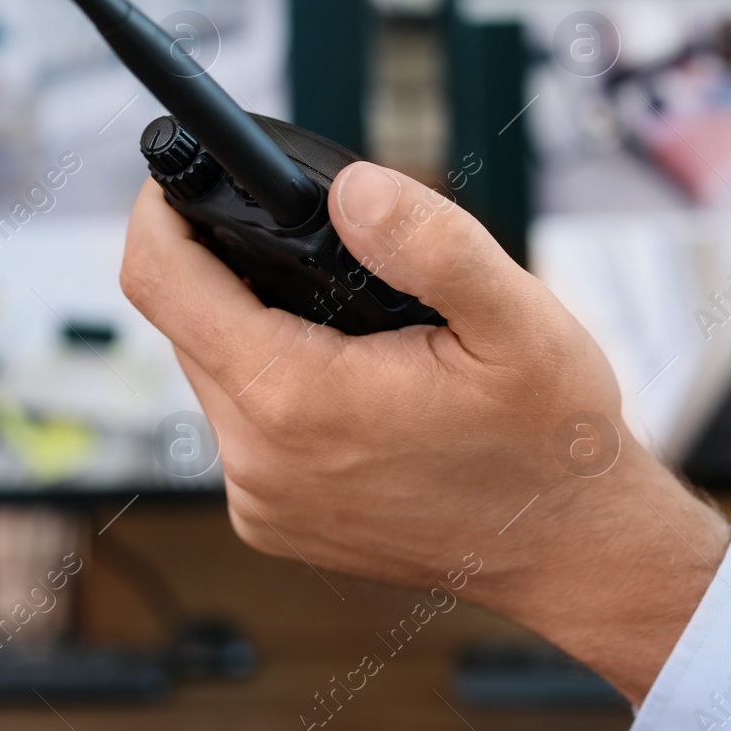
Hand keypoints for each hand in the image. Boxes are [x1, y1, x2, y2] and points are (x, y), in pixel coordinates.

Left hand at [121, 161, 728, 702]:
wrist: (570, 549)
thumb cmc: (550, 441)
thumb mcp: (517, 318)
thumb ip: (430, 241)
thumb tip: (351, 189)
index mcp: (297, 398)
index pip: (162, 281)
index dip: (159, 212)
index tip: (182, 181)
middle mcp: (258, 459)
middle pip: (186, 323)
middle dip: (229, 267)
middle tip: (314, 244)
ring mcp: (261, 499)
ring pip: (212, 372)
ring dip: (255, 328)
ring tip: (348, 318)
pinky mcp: (273, 520)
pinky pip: (241, 426)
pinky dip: (275, 385)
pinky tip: (347, 377)